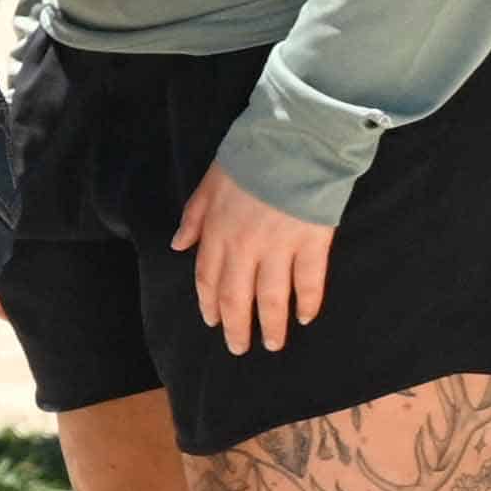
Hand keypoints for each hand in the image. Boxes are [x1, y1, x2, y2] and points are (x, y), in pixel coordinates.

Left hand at [177, 165, 334, 357]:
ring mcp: (279, 247)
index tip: (213, 323)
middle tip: (240, 348)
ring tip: (273, 344)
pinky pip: (309, 282)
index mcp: (217, 232)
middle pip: (237, 297)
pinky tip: (305, 318)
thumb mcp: (209, 183)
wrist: (293, 142)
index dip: (210, 304)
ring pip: (272, 297)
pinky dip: (308, 303)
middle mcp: (245, 246)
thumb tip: (178, 246)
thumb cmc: (249, 158)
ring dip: (271, 324)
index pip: (208, 278)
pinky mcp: (312, 243)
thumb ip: (193, 217)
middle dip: (237, 327)